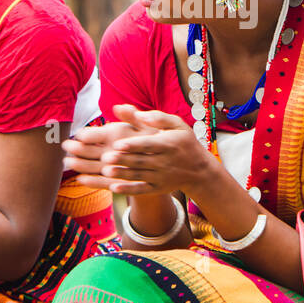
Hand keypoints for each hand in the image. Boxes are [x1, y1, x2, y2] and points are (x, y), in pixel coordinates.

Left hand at [64, 103, 215, 195]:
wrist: (199, 170)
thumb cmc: (184, 142)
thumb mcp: (177, 125)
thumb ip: (158, 117)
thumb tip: (139, 113)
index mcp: (168, 144)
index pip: (148, 144)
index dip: (133, 145)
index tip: (117, 144)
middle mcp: (165, 161)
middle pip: (141, 160)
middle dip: (123, 160)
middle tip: (104, 157)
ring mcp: (161, 176)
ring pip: (139, 175)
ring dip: (122, 174)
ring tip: (105, 171)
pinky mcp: (158, 188)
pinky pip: (142, 190)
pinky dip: (129, 190)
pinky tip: (114, 187)